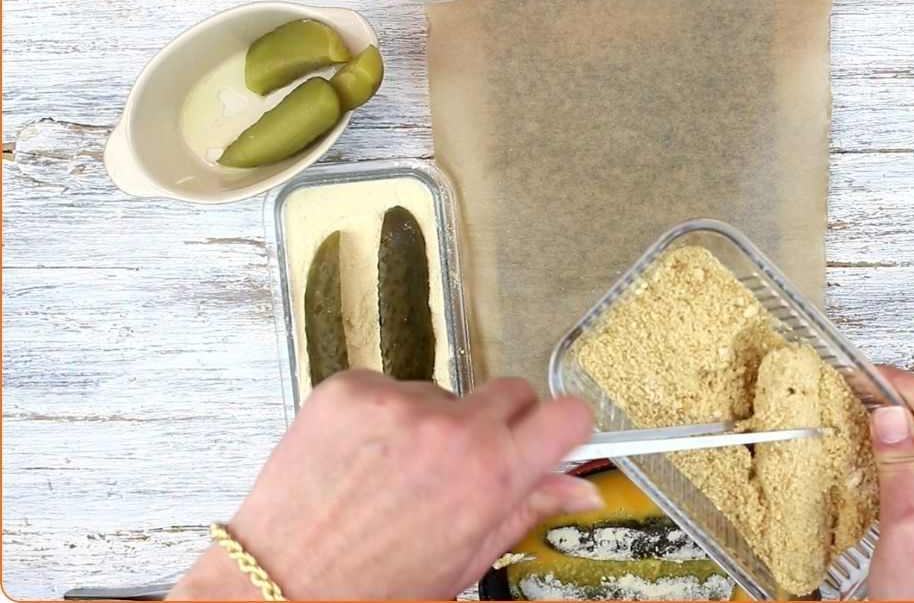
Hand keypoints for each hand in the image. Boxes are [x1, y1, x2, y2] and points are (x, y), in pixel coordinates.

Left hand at [169, 370, 597, 599]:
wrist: (280, 586)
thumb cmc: (371, 589)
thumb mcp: (466, 561)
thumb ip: (527, 510)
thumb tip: (577, 487)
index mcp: (489, 475)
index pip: (566, 413)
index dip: (562, 427)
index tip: (551, 435)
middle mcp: (448, 429)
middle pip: (510, 391)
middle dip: (500, 424)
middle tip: (468, 464)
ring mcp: (394, 402)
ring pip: (444, 394)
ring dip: (433, 424)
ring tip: (396, 475)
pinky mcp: (349, 389)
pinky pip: (390, 387)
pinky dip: (383, 416)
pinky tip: (363, 459)